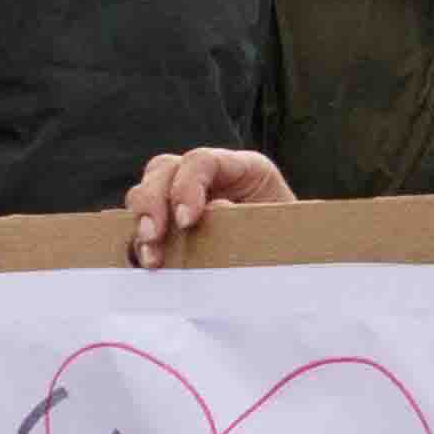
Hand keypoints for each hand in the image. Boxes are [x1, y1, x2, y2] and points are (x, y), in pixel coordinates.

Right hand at [120, 143, 295, 265]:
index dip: (187, 185)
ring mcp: (185, 200)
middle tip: (154, 237)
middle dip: (153, 201)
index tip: (187, 220)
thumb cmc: (295, 246)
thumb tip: (216, 209)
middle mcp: (209, 178)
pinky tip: (142, 260)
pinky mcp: (173, 227)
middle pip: (165, 169)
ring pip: (147, 192)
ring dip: (142, 223)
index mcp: (244, 169)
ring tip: (151, 258)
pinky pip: (144, 224)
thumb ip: (252, 216)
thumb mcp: (283, 228)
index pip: (203, 160)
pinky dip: (138, 240)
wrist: (295, 273)